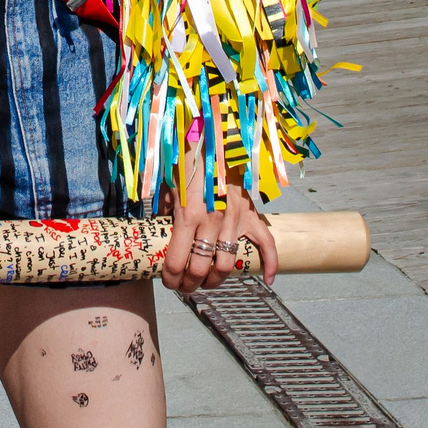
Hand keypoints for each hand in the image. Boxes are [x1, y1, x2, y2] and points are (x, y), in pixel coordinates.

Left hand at [161, 147, 277, 292]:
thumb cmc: (187, 162)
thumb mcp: (167, 187)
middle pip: (201, 269)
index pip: (178, 262)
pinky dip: (270, 264)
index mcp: (188, 215)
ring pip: (227, 265)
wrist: (215, 140)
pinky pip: (266, 244)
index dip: (170, 278)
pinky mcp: (250, 215)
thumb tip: (157, 235)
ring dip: (215, 280)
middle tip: (183, 287)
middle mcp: (212, 221)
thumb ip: (163, 213)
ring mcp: (234, 220)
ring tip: (205, 282)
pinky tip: (266, 280)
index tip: (167, 281)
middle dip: (189, 285)